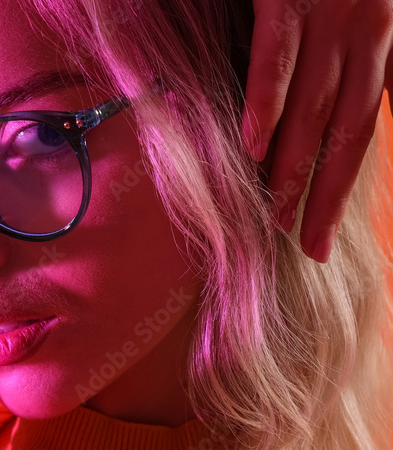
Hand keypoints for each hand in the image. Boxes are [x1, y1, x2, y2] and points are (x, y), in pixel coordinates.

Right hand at [242, 0, 392, 262]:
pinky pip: (277, 57)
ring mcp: (328, 12)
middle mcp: (365, 32)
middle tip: (304, 245)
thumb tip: (320, 112)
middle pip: (344, 129)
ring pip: (314, 103)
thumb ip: (339, 60)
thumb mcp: (347, 16)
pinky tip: (253, 146)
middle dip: (324, 193)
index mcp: (378, 40)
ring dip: (295, 164)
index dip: (342, 186)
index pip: (362, 127)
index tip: (320, 234)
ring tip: (275, 214)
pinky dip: (266, 102)